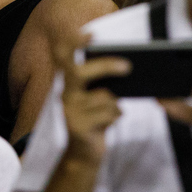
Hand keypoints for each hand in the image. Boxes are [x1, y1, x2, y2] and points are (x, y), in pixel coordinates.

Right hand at [57, 30, 126, 166]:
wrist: (83, 157)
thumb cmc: (95, 122)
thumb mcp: (95, 100)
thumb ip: (101, 84)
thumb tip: (125, 67)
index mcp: (68, 84)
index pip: (63, 56)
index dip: (73, 42)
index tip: (92, 34)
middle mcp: (65, 95)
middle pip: (79, 73)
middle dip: (105, 66)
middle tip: (128, 66)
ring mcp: (69, 112)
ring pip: (103, 97)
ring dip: (115, 105)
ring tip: (112, 114)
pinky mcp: (79, 128)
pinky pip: (108, 114)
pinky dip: (116, 117)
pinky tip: (109, 124)